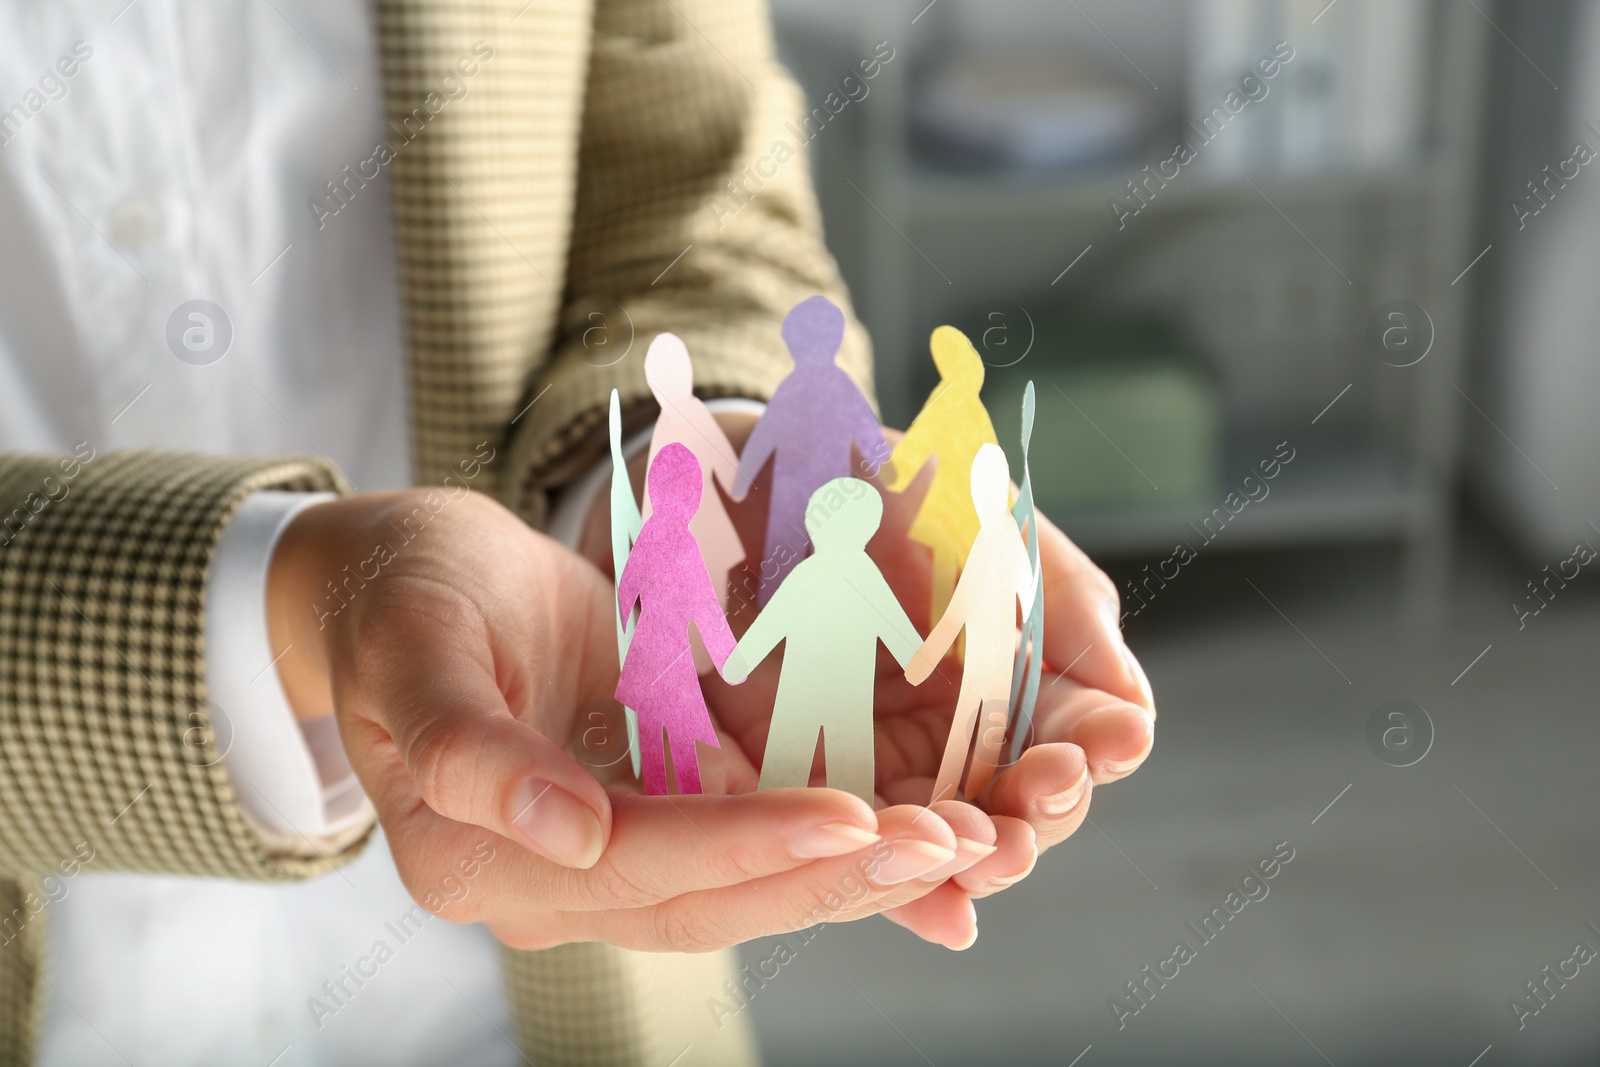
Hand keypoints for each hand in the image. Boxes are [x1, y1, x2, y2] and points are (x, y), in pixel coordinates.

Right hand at [268, 489, 976, 951]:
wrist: (406, 584)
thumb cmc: (401, 598)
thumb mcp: (418, 650)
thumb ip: (470, 752)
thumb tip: (571, 835)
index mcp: (479, 859)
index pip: (637, 862)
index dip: (745, 845)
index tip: (853, 815)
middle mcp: (549, 882)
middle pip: (706, 899)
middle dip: (832, 876)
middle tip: (953, 846)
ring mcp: (603, 856)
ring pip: (740, 886)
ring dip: (848, 872)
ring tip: (959, 845)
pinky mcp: (648, 814)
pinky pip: (745, 843)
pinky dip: (824, 840)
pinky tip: (908, 825)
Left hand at [581, 415, 1155, 948]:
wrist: (754, 466)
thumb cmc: (879, 489)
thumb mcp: (988, 530)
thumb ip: (1065, 610)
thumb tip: (1135, 715)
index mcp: (1004, 682)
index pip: (1068, 735)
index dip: (1094, 744)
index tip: (1112, 742)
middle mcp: (946, 739)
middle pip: (1011, 806)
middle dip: (1036, 811)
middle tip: (1044, 796)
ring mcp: (871, 769)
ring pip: (938, 844)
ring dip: (971, 857)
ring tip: (992, 850)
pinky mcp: (790, 783)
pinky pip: (841, 846)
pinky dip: (888, 886)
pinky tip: (943, 919)